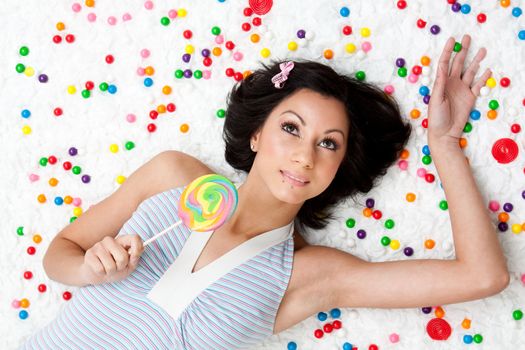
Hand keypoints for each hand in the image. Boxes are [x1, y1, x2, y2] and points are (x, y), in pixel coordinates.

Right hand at [82, 234, 144, 283]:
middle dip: (121, 267)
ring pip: (111, 266)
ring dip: (111, 272)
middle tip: (117, 267)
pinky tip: (100, 270)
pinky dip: (102, 273)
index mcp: (122, 240)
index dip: (138, 248)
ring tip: (108, 269)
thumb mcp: (128, 265)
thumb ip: (135, 258)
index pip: (134, 238)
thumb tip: (137, 252)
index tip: (135, 257)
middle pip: (123, 257)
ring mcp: (99, 246)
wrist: (96, 274)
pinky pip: (100, 269)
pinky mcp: (90, 254)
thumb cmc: (115, 268)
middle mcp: (110, 240)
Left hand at [427, 34, 491, 148]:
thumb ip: (440, 84)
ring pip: (470, 72)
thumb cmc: (436, 118)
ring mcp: (461, 90)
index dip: (448, 51)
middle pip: (458, 63)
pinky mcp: (470, 98)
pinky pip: (477, 85)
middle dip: (463, 51)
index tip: (452, 40)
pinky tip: (487, 69)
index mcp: (441, 83)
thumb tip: (442, 69)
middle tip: (467, 38)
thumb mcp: (435, 100)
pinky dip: (482, 77)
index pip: (445, 63)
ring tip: (482, 50)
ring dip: (475, 61)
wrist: (444, 133)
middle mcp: (451, 84)